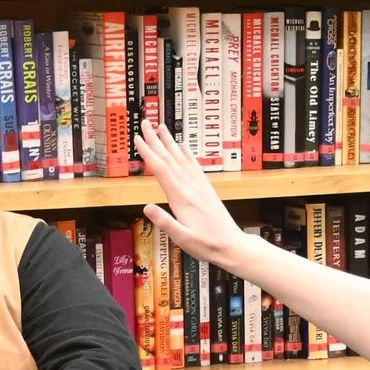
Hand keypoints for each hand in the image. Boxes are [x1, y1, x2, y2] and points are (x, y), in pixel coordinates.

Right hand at [134, 118, 249, 266]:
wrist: (232, 246)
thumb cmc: (206, 245)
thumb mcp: (182, 238)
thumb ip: (165, 222)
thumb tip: (146, 207)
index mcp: (182, 198)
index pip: (161, 170)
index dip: (148, 153)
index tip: (138, 139)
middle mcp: (191, 188)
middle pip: (170, 159)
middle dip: (156, 140)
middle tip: (145, 123)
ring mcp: (199, 187)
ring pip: (182, 159)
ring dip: (170, 142)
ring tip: (161, 127)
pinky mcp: (206, 190)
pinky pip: (194, 167)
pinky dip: (187, 154)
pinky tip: (183, 146)